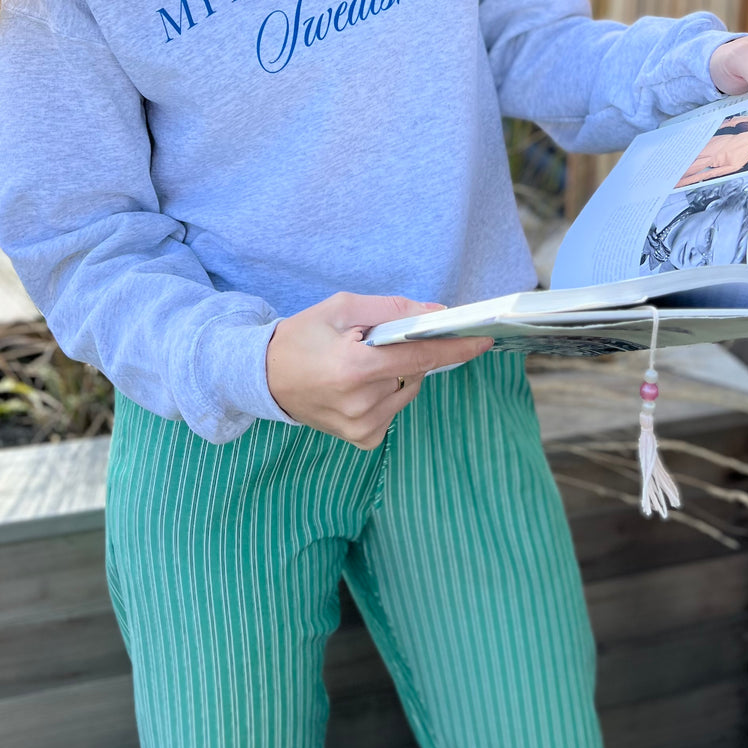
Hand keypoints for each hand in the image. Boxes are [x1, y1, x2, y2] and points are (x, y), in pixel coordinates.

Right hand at [266, 292, 493, 448]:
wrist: (264, 378)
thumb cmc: (303, 336)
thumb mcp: (343, 308)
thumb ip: (393, 310)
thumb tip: (437, 314)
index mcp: (355, 368)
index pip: (420, 357)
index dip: (455, 347)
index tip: (483, 339)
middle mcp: (361, 403)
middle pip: (414, 371)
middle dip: (406, 352)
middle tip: (370, 343)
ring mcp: (363, 427)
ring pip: (407, 390)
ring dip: (396, 374)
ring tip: (358, 366)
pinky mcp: (363, 440)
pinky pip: (395, 408)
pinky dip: (387, 392)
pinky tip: (357, 386)